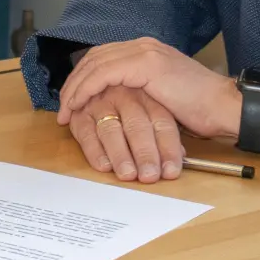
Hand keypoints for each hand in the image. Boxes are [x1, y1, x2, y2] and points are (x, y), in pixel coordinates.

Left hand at [57, 38, 241, 139]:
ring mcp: (145, 52)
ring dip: (75, 87)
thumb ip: (141, 92)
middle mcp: (144, 45)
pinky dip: (86, 89)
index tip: (72, 100)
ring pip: (95, 64)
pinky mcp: (146, 64)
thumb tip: (117, 106)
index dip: (84, 77)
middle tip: (62, 107)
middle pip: (94, 57)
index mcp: (148, 51)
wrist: (225, 107)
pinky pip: (103, 74)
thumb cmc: (202, 109)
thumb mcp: (163, 96)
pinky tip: (78, 104)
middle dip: (74, 82)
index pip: (104, 57)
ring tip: (65, 110)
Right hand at [69, 86, 184, 182]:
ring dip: (120, 154)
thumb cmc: (132, 105)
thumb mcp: (155, 110)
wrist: (98, 84)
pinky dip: (94, 150)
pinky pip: (85, 132)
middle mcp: (126, 97)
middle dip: (144, 153)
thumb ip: (166, 134)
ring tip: (127, 174)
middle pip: (137, 126)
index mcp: (148, 97)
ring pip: (111, 130)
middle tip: (149, 175)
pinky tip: (104, 165)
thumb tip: (179, 157)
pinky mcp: (80, 113)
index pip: (162, 123)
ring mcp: (101, 103)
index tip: (170, 171)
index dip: (168, 149)